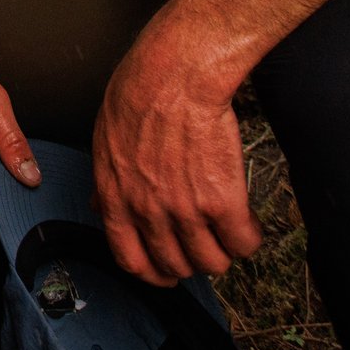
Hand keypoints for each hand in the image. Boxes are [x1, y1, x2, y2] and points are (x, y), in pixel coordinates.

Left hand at [92, 41, 261, 284]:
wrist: (175, 76)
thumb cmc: (138, 96)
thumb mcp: (105, 143)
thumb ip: (107, 183)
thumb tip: (100, 206)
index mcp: (116, 199)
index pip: (131, 261)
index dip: (152, 273)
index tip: (165, 271)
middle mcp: (148, 212)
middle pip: (176, 267)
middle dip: (191, 259)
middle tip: (202, 241)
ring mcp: (186, 210)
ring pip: (213, 263)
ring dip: (223, 251)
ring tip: (225, 230)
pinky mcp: (222, 201)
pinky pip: (244, 243)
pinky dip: (249, 237)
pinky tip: (246, 220)